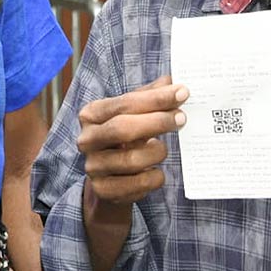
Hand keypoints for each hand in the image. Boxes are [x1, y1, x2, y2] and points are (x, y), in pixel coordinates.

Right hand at [77, 76, 187, 205]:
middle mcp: (87, 139)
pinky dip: (154, 178)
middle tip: (182, 118)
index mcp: (91, 114)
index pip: (125, 103)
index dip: (155, 98)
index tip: (183, 92)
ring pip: (132, 159)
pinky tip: (155, 171)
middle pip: (123, 128)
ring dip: (156, 152)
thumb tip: (173, 80)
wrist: (109, 178)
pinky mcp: (103, 190)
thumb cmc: (125, 138)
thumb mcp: (132, 114)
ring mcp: (93, 166)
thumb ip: (150, 96)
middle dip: (157, 122)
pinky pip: (138, 184)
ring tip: (162, 149)